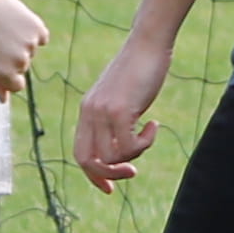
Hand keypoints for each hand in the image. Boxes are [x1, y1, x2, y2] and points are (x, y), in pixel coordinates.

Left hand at [0, 0, 46, 99]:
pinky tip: (18, 23)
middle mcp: (20, 61)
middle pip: (23, 66)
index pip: (17, 86)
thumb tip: (4, 100)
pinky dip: (33, 32)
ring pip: (31, 50)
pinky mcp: (37, 28)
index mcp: (5, 73)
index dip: (8, 75)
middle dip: (12, 57)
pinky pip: (42, 37)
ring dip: (21, 42)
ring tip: (3, 28)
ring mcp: (30, 44)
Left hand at [73, 32, 170, 192]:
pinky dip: (145, 142)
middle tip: (133, 171)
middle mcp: (89, 112)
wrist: (148, 44)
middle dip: (110, 174)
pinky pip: (129, 145)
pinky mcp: (120, 111)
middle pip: (89, 161)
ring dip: (134, 154)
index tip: (110, 188)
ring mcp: (102, 112)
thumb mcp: (122, 97)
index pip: (80, 153)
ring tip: (148, 133)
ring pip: (112, 157)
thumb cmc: (140, 69)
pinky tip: (154, 123)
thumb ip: (116, 119)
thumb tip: (123, 150)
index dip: (93, 175)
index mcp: (87, 110)